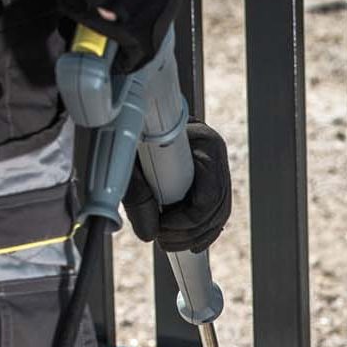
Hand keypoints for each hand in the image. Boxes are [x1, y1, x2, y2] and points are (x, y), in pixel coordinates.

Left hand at [122, 121, 231, 254]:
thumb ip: (136, 194)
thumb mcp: (127, 154)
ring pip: (218, 215)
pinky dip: (200, 232)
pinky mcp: (206, 180)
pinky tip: (186, 242)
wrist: (130, 104)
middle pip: (219, 209)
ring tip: (168, 243)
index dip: (187, 219)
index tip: (162, 227)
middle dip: (191, 232)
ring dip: (195, 236)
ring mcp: (214, 169)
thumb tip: (148, 233)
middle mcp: (216, 158)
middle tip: (163, 241)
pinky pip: (213, 214)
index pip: (210, 195)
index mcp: (206, 144)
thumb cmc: (129, 120)